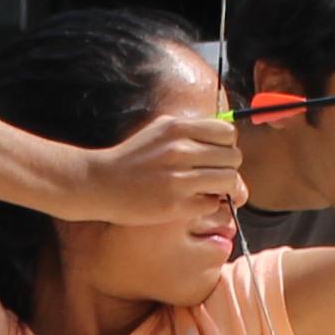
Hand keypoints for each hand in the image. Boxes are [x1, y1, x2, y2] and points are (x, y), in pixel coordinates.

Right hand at [67, 105, 242, 232]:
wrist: (101, 183)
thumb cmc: (132, 159)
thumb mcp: (159, 131)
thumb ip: (190, 131)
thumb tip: (225, 139)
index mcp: (178, 128)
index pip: (228, 134)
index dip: (227, 147)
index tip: (218, 157)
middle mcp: (181, 150)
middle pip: (233, 157)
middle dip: (228, 169)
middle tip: (216, 178)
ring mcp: (179, 178)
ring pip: (229, 181)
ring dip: (226, 190)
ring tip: (212, 193)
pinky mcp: (176, 204)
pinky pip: (213, 204)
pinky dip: (208, 205)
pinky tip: (193, 204)